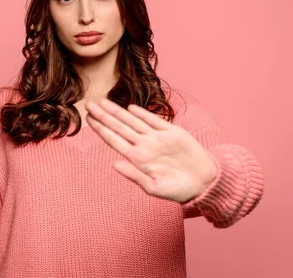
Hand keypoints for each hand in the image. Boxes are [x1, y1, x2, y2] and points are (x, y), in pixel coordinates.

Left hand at [85, 98, 217, 202]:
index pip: (114, 140)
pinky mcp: (172, 132)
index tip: (88, 120)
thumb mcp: (153, 187)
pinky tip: (130, 108)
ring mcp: (157, 138)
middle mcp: (144, 145)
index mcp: (137, 158)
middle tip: (88, 104)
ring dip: (118, 111)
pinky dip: (143, 113)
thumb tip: (113, 164)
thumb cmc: (178, 190)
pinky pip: (154, 120)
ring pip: (133, 121)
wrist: (204, 183)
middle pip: (119, 127)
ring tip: (103, 102)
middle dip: (104, 116)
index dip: (101, 129)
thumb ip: (133, 175)